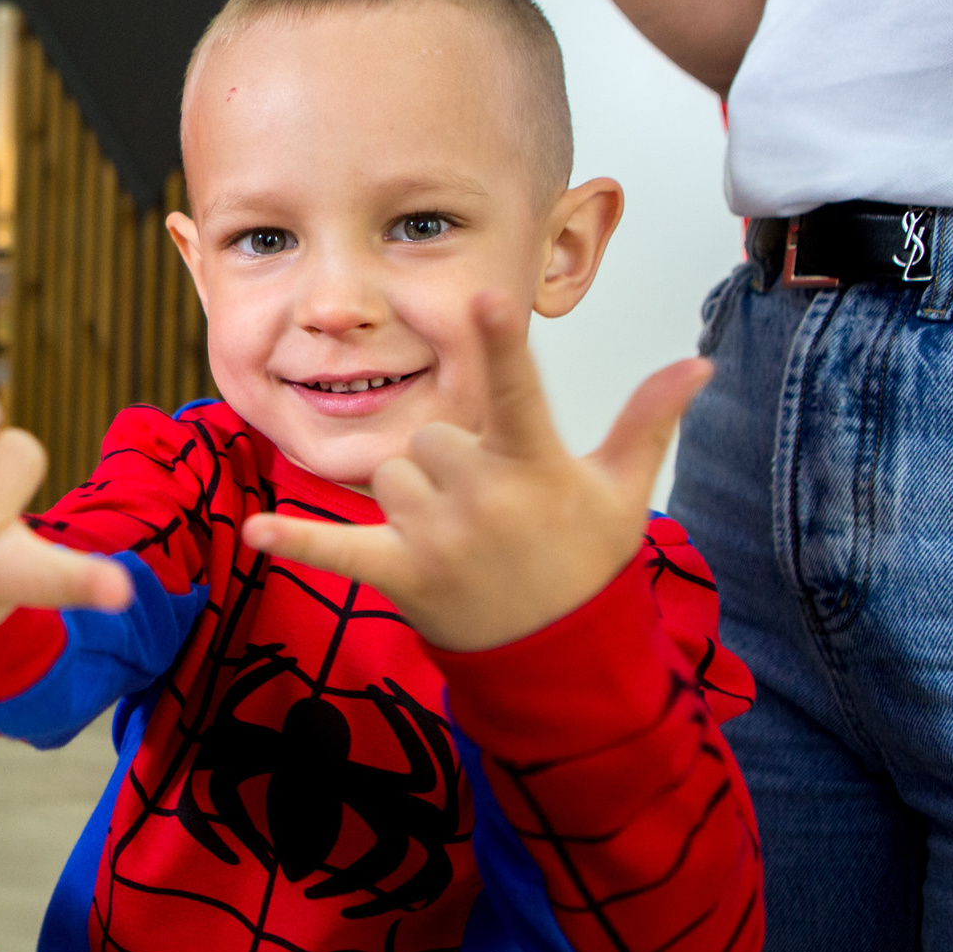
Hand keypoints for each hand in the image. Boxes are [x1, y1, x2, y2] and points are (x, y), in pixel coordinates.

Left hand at [244, 292, 710, 652]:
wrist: (558, 654)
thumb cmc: (586, 560)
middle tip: (490, 507)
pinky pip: (338, 550)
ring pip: (393, 475)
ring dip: (414, 498)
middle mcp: (484, 499)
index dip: (500, 343)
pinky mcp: (400, 574)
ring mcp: (439, 539)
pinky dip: (298, 543)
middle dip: (452, 461)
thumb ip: (647, 420)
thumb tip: (697, 362)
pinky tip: (255, 531)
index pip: (517, 392)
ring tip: (459, 536)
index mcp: (537, 467)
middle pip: (433, 436)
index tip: (484, 296)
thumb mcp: (622, 491)